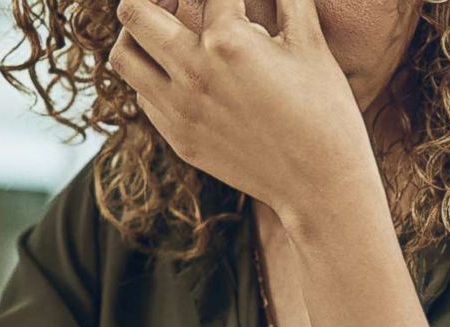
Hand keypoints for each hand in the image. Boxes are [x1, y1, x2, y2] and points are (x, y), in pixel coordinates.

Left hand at [109, 0, 377, 220]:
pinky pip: (143, 95)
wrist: (318, 184)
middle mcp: (192, 72)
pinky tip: (180, 70)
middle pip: (133, 13)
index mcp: (227, 40)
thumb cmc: (324, 108)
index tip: (224, 1)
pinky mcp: (176, 138)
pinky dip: (152, 74)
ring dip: (137, 34)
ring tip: (162, 27)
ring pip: (124, 57)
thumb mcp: (309, 41)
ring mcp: (178, 109)